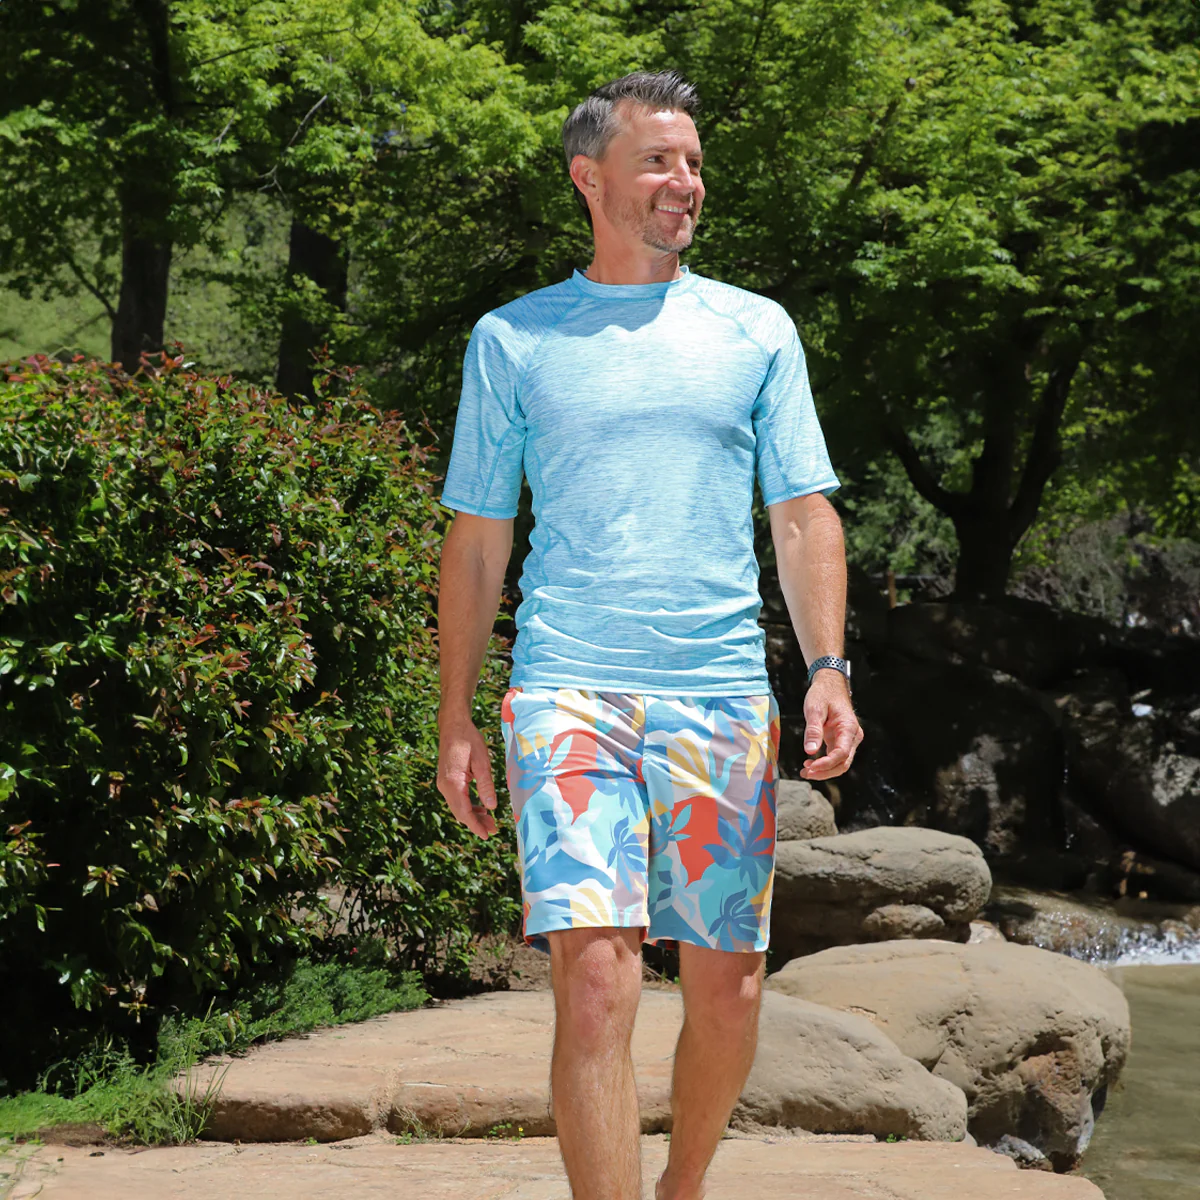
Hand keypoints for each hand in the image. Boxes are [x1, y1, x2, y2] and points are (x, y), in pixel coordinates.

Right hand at [436, 714, 500, 838]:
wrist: (453, 725)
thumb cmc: (468, 739)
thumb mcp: (482, 761)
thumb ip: (486, 785)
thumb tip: (491, 807)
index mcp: (453, 783)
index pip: (464, 811)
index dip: (475, 825)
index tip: (487, 835)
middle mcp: (445, 786)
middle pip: (460, 812)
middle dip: (476, 823)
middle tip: (494, 830)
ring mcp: (443, 784)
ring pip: (458, 807)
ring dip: (473, 815)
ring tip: (490, 822)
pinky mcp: (446, 781)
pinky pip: (457, 799)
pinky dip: (468, 806)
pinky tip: (480, 808)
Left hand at [799, 673, 863, 779]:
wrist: (830, 685)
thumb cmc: (823, 694)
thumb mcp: (814, 709)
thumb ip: (813, 730)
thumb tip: (810, 751)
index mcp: (848, 727)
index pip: (841, 753)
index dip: (826, 764)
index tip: (810, 768)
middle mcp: (852, 736)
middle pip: (843, 763)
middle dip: (825, 772)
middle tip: (805, 773)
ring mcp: (848, 740)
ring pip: (840, 763)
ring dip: (824, 770)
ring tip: (805, 771)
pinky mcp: (841, 741)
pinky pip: (835, 757)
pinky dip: (824, 764)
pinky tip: (810, 765)